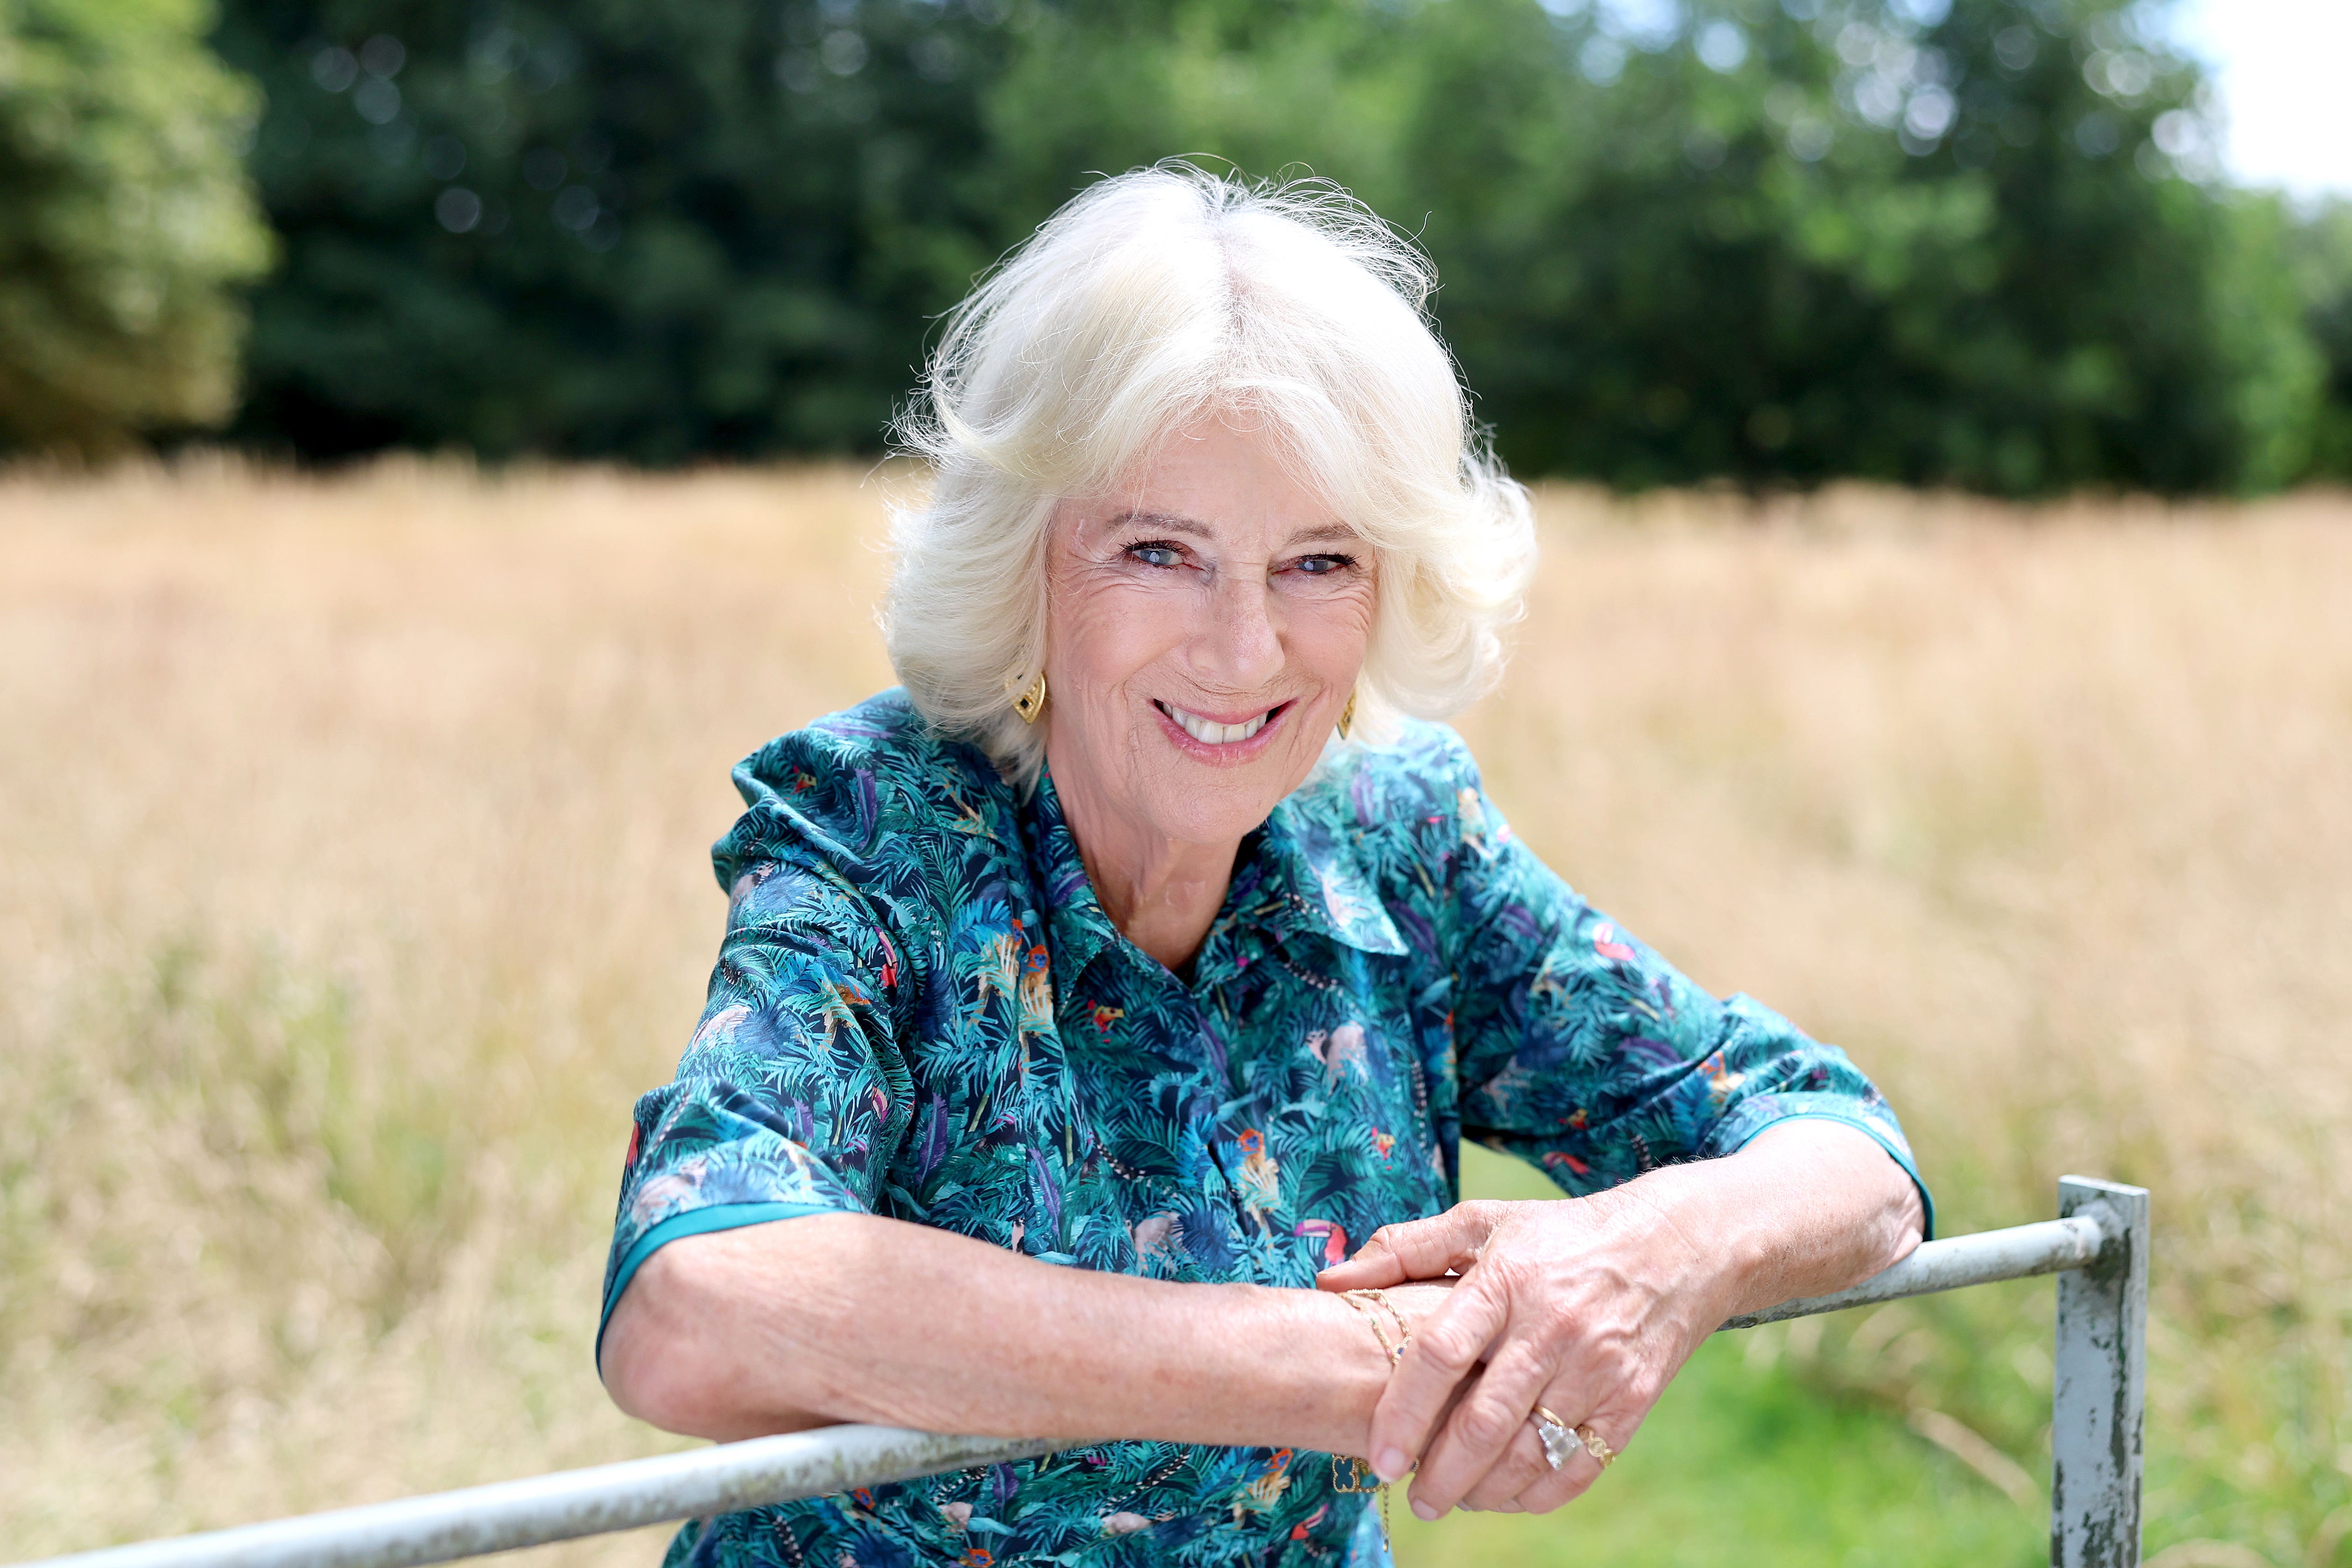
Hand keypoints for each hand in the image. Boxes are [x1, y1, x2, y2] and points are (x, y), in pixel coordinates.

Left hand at [1316, 1190, 1723, 1518]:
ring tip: (1452, 1497)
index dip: (1404, 1412)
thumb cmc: (1558, 1234)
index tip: (1378, 1456)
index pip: (1441, 1354)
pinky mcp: (1631, 1400)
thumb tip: (1331, 1280)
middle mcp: (1551, 1327)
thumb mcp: (1483, 1222)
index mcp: (1506, 1279)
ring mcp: (1596, 1368)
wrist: (1674, 1245)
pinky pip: (1578, 1467)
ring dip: (1482, 1490)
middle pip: (1484, 1421)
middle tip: (1413, 1496)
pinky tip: (1506, 1495)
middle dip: (1439, 1474)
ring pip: (1528, 1454)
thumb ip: (1403, 1249)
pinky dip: (1536, 1495)